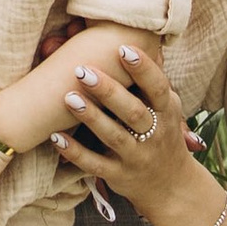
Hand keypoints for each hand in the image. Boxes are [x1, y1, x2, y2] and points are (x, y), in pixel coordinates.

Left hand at [50, 42, 208, 225]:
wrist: (171, 185)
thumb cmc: (162, 134)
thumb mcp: (168, 109)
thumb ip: (150, 82)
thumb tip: (128, 40)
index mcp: (167, 114)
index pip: (158, 88)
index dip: (144, 69)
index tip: (123, 48)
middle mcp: (154, 136)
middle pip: (132, 112)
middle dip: (109, 90)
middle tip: (83, 70)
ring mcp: (136, 158)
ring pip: (113, 137)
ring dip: (90, 117)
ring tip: (68, 97)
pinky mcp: (118, 176)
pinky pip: (94, 165)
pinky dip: (75, 152)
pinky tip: (55, 137)